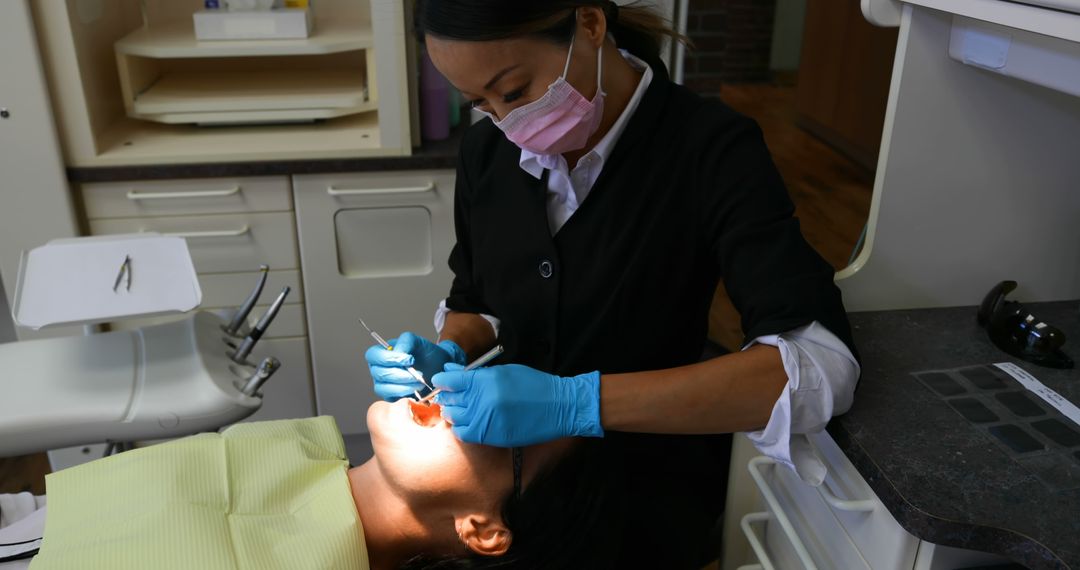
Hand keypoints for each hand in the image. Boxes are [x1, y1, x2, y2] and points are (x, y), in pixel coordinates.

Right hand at [365, 332, 465, 400]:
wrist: (436, 366)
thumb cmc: (424, 352)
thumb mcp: (417, 341)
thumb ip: (405, 342)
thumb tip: (398, 352)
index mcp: (380, 352)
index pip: (373, 355)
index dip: (388, 358)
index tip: (409, 360)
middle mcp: (378, 368)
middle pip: (379, 373)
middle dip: (400, 374)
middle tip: (418, 373)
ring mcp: (382, 383)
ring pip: (383, 388)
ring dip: (403, 386)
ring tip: (420, 382)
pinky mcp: (390, 395)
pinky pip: (390, 398)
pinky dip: (405, 393)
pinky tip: (416, 389)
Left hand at [432, 363, 602, 446]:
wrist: (559, 406)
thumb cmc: (534, 385)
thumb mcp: (505, 371)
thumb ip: (476, 373)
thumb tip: (450, 371)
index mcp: (487, 380)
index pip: (450, 380)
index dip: (442, 380)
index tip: (442, 380)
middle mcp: (483, 400)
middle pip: (449, 399)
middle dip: (448, 395)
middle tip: (455, 394)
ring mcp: (487, 420)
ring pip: (453, 417)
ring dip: (455, 411)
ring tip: (465, 408)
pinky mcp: (492, 436)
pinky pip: (463, 433)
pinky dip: (462, 427)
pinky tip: (471, 421)